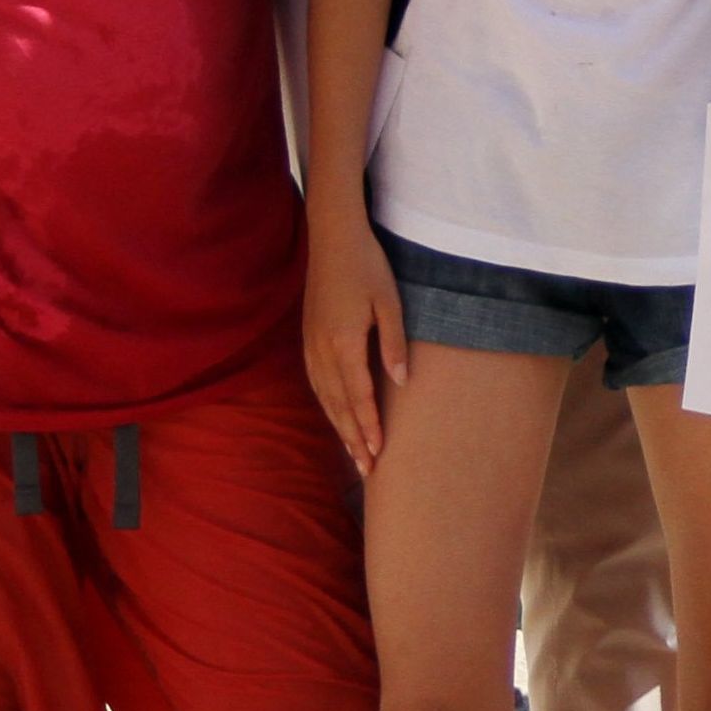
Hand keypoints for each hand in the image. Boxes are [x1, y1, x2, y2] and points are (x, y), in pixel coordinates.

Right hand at [300, 206, 404, 471]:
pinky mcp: (309, 339)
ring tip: (355, 454)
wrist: (332, 239)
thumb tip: (401, 381)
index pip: (359, 396)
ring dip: (340, 427)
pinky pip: (316, 383)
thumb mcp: (390, 302)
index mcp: (344, 343)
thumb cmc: (367, 267)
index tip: (379, 453)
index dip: (369, 426)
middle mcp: (322, 351)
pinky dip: (328, 407)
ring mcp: (312, 346)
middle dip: (354, 438)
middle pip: (339, 405)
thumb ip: (393, 343)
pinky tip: (336, 418)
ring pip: (325, 398)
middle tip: (369, 471)